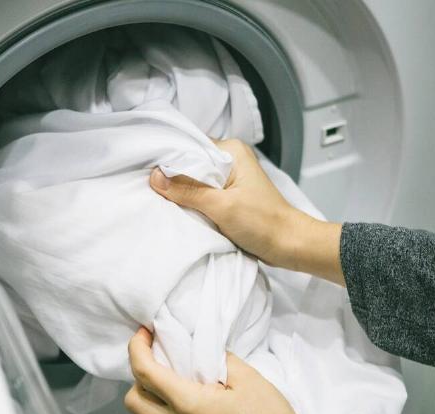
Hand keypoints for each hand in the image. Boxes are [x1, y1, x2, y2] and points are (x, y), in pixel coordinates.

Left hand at [124, 327, 330, 413]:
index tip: (144, 333)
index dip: (136, 348)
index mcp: (188, 405)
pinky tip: (206, 409)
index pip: (144, 373)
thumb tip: (204, 354)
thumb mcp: (248, 378)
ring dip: (161, 397)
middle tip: (158, 361)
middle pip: (134, 402)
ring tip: (189, 383)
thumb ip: (218, 360)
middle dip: (138, 378)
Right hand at [149, 139, 344, 284]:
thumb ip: (188, 191)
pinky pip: (202, 195)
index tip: (144, 170)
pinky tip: (176, 209)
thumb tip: (154, 177)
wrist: (289, 245)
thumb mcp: (222, 207)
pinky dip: (191, 203)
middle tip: (146, 187)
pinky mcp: (228, 197)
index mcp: (232, 151)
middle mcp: (230, 160)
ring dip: (181, 192)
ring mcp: (229, 179)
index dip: (168, 159)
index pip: (190, 146)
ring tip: (157, 199)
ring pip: (194, 181)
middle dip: (172, 177)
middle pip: (190, 164)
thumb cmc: (263, 223)